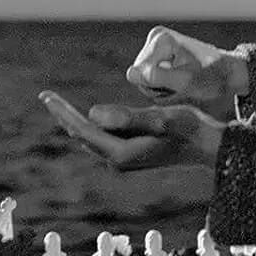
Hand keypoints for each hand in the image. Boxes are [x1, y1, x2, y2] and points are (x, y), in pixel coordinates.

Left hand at [38, 91, 222, 171]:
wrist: (209, 147)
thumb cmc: (189, 129)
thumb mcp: (159, 118)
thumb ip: (126, 117)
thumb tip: (92, 114)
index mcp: (119, 153)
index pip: (82, 129)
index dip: (63, 111)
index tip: (46, 95)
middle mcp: (118, 160)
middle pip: (82, 135)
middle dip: (64, 115)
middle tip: (46, 96)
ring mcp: (124, 158)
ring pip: (91, 138)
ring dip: (75, 120)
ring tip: (58, 104)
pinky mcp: (131, 153)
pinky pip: (103, 138)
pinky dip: (91, 125)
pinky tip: (87, 116)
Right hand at [125, 26, 248, 107]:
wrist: (228, 72)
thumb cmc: (211, 78)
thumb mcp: (186, 83)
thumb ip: (156, 78)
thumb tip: (130, 73)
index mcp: (161, 39)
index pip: (139, 74)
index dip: (157, 87)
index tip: (180, 84)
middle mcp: (155, 36)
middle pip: (139, 75)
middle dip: (158, 87)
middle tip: (182, 86)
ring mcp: (156, 42)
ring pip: (143, 77)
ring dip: (161, 87)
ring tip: (182, 83)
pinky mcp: (157, 50)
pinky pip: (149, 75)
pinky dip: (163, 83)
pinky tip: (179, 80)